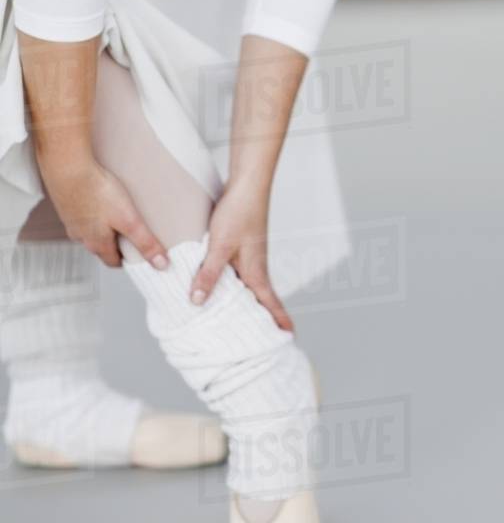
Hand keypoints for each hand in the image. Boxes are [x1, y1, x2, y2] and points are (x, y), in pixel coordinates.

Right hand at [38, 154, 169, 269]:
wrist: (68, 168)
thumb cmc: (96, 192)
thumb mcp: (128, 220)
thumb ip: (144, 242)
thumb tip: (160, 263)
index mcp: (97, 243)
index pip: (113, 262)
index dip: (128, 259)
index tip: (139, 255)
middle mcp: (81, 236)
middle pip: (102, 246)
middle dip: (118, 242)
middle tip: (133, 231)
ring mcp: (72, 220)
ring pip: (91, 230)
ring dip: (104, 226)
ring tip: (119, 212)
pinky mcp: (67, 204)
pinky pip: (83, 213)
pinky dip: (93, 210)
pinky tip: (100, 197)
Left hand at [189, 181, 293, 331]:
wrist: (247, 183)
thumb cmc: (239, 212)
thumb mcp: (219, 246)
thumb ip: (208, 274)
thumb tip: (197, 302)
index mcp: (256, 271)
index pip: (271, 302)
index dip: (279, 320)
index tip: (287, 337)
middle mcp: (256, 266)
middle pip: (261, 298)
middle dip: (262, 318)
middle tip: (260, 339)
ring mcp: (250, 255)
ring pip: (248, 285)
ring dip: (245, 301)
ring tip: (236, 319)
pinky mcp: (242, 245)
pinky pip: (238, 273)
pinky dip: (233, 284)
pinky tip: (220, 285)